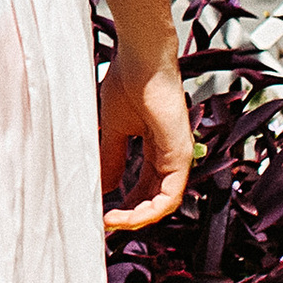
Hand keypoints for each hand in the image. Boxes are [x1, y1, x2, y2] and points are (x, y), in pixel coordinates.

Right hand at [99, 51, 192, 235]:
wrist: (140, 60)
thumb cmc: (128, 82)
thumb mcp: (113, 129)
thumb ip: (112, 158)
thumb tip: (104, 186)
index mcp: (157, 148)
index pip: (145, 186)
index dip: (125, 203)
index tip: (102, 210)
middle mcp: (171, 155)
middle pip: (154, 199)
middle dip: (129, 215)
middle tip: (105, 222)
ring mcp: (178, 156)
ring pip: (163, 204)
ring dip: (136, 218)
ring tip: (111, 221)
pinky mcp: (180, 155)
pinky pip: (169, 196)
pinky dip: (148, 211)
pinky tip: (126, 215)